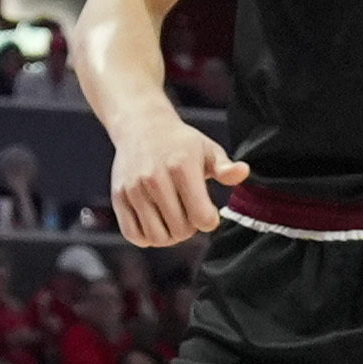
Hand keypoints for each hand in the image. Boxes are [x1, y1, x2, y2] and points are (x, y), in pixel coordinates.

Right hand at [106, 118, 239, 244]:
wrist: (141, 126)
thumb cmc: (180, 143)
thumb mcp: (208, 150)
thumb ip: (225, 167)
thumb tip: (243, 172)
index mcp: (181, 166)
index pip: (202, 218)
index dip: (209, 220)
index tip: (208, 211)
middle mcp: (155, 178)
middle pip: (180, 231)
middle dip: (190, 229)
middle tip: (190, 213)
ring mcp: (134, 188)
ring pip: (157, 237)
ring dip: (169, 235)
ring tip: (173, 219)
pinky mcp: (119, 196)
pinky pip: (134, 235)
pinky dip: (147, 237)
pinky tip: (156, 222)